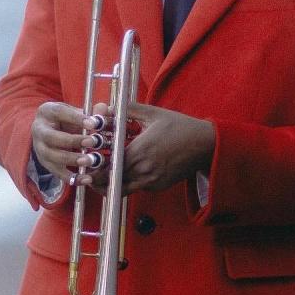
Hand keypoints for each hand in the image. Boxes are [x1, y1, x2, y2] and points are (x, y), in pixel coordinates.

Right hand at [30, 101, 90, 179]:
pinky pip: (57, 173)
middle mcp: (39, 130)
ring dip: (73, 159)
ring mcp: (40, 148)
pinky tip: (87, 178)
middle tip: (94, 142)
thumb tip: (105, 110)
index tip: (94, 123)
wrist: (51, 129)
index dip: (77, 118)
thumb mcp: (77, 111)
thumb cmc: (67, 119)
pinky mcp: (46, 164)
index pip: (60, 112)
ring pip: (53, 156)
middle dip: (74, 140)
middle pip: (53, 137)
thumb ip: (91, 112)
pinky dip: (72, 177)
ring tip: (92, 160)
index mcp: (47, 111)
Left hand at [79, 102, 213, 194]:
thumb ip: (128, 110)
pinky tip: (127, 173)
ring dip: (114, 184)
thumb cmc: (180, 126)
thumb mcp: (154, 114)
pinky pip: (138, 187)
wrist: (205, 144)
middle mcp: (145, 169)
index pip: (110, 164)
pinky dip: (130, 182)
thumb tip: (107, 107)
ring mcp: (153, 180)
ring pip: (125, 188)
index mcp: (140, 150)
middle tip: (90, 176)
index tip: (88, 166)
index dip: (97, 167)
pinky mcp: (159, 186)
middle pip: (114, 180)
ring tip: (104, 178)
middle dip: (101, 179)